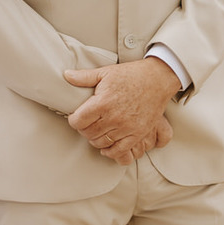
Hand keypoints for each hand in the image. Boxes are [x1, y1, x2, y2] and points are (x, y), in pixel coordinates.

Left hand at [64, 58, 179, 163]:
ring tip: (96, 131)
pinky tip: (106, 146)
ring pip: (101, 143)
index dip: (73, 120)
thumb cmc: (131, 75)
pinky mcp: (138, 133)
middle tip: (86, 124)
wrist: (157, 79)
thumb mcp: (105, 73)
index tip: (75, 117)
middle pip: (88, 133)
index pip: (78, 121)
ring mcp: (127, 127)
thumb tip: (66, 75)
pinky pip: (120, 150)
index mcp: (103, 102)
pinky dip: (110, 151)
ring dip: (95, 139)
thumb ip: (84, 77)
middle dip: (83, 130)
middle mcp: (114, 117)